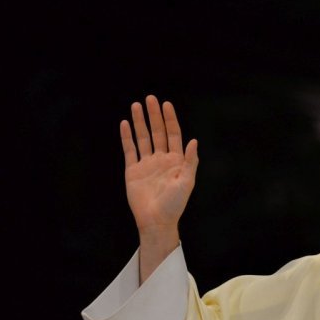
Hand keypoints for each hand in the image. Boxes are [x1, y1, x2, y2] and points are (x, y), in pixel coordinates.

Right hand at [120, 95, 198, 279]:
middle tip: (150, 98)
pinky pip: (129, 150)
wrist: (156, 221)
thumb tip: (194, 141)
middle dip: (154, 116)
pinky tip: (125, 123)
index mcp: (176, 161)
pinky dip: (127, 137)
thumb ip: (190, 162)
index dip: (170, 119)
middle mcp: (161, 159)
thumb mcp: (186, 182)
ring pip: (143, 138)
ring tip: (136, 105)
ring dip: (140, 122)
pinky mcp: (133, 171)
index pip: (173, 135)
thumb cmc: (174, 204)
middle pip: (157, 132)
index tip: (166, 104)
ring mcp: (147, 164)